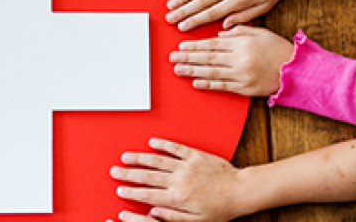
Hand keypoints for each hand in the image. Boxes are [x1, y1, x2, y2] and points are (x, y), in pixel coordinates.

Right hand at [109, 138, 247, 220]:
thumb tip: (154, 212)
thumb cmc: (220, 209)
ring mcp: (186, 165)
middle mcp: (179, 179)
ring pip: (157, 159)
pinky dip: (162, 144)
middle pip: (147, 175)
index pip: (148, 194)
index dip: (131, 192)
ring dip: (139, 157)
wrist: (240, 190)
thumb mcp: (196, 221)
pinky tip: (151, 142)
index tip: (120, 190)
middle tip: (114, 171)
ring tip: (125, 156)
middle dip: (128, 173)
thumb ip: (173, 217)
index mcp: (177, 197)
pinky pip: (175, 147)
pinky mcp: (195, 155)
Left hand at [170, 26, 294, 96]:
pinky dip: (208, 85)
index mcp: (242, 43)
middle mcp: (240, 59)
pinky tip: (196, 83)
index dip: (195, 45)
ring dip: (193, 71)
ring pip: (212, 72)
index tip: (181, 45)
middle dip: (188, 57)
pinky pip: (223, 86)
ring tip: (178, 69)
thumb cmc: (278, 49)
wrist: (297, 70)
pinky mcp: (245, 88)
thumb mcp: (259, 33)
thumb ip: (238, 31)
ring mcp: (242, 75)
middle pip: (208, 57)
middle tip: (172, 57)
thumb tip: (217, 33)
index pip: (213, 43)